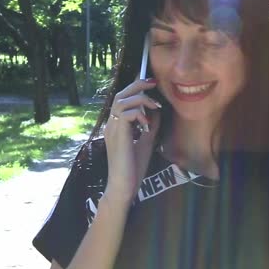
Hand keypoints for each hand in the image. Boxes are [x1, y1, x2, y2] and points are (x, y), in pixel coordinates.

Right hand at [103, 78, 161, 202]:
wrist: (124, 186)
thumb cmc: (133, 168)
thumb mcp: (146, 142)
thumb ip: (150, 126)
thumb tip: (157, 111)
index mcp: (117, 126)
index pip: (123, 100)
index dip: (136, 89)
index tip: (151, 85)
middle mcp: (112, 125)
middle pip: (120, 95)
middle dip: (137, 85)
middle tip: (153, 83)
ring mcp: (112, 129)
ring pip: (121, 101)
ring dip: (141, 99)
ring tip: (155, 105)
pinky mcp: (117, 135)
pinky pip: (125, 113)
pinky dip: (139, 113)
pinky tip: (147, 123)